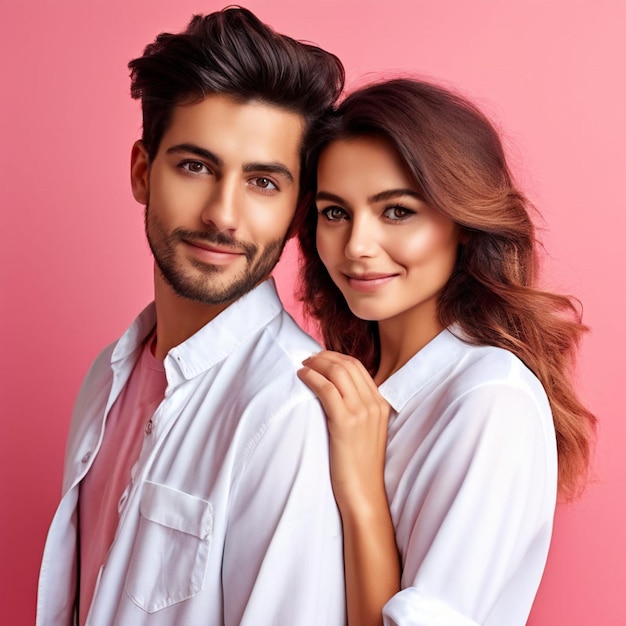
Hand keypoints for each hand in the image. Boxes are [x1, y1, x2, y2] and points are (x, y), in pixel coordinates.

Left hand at [298, 351, 390, 514]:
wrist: (364, 494)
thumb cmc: (359, 466)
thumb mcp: (366, 432)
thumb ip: (358, 410)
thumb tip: (335, 393)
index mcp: (381, 405)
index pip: (358, 367)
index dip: (336, 357)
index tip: (320, 358)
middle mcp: (374, 404)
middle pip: (348, 365)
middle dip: (325, 356)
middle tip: (308, 358)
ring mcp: (362, 413)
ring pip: (338, 372)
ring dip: (317, 364)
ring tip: (303, 366)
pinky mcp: (346, 423)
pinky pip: (327, 389)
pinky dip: (312, 378)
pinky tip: (302, 377)